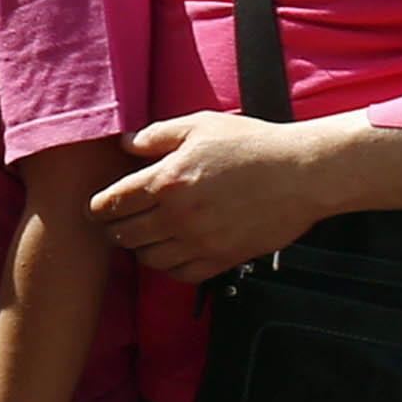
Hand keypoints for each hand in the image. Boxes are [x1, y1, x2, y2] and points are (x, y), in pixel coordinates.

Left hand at [94, 108, 348, 283]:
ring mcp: (199, 241)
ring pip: (147, 259)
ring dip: (140, 248)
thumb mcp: (200, 126)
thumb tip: (125, 144)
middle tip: (118, 222)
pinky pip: (180, 274)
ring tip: (146, 235)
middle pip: (122, 235)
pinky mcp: (222, 258)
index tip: (97, 207)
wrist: (303, 173)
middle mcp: (177, 216)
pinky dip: (170, 266)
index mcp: (166, 181)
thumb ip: (156, 136)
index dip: (97, 207)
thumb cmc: (253, 145)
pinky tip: (173, 250)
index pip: (110, 204)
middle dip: (115, 228)